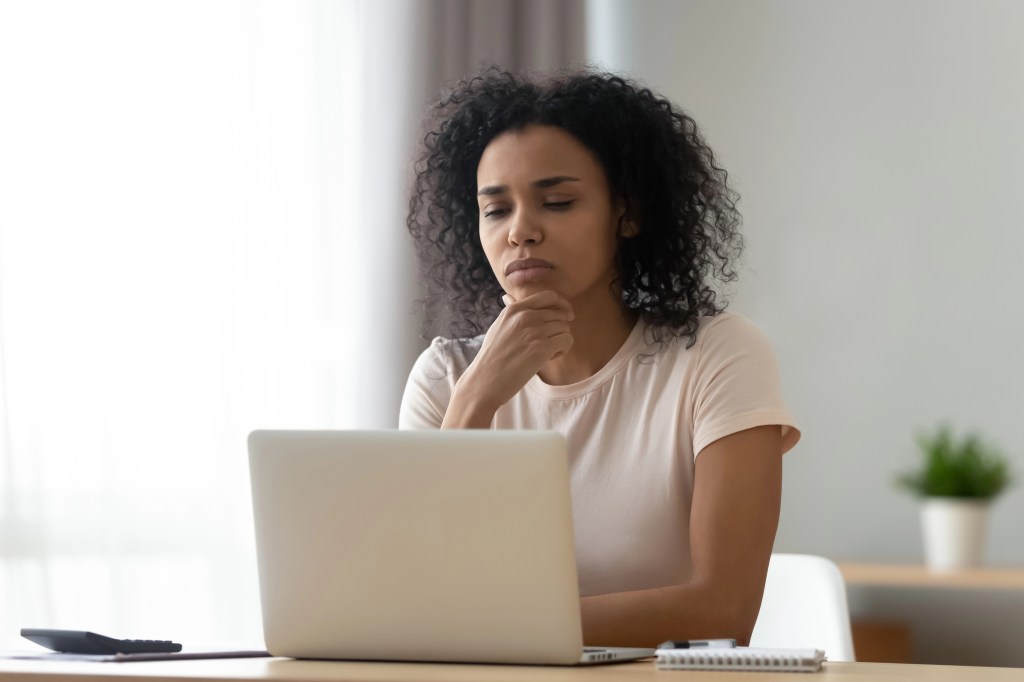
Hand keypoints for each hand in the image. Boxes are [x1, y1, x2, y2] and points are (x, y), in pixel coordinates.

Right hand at [448, 290, 573, 422]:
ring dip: (561, 341)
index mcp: (514, 309)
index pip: (548, 295)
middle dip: (560, 329)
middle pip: (560, 314)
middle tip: (549, 343)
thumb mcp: (498, 326)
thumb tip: (508, 297)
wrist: (485, 380)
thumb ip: (509, 311)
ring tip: (546, 353)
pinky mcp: (541, 348)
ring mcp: (534, 331)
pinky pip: (567, 340)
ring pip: (565, 328)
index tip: (566, 315)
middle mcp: (525, 316)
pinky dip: (563, 350)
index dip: (562, 304)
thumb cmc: (492, 357)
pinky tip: (549, 358)